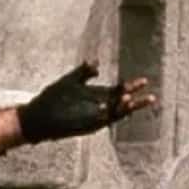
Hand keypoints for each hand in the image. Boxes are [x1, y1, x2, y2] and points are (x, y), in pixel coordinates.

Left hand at [15, 62, 156, 143]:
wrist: (37, 116)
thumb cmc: (52, 98)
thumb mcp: (70, 81)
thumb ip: (84, 71)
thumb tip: (97, 62)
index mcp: (95, 95)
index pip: (118, 90)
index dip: (131, 86)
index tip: (144, 80)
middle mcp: (97, 107)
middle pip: (121, 103)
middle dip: (135, 100)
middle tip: (151, 96)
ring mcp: (92, 117)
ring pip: (113, 114)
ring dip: (123, 109)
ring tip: (132, 101)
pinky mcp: (85, 125)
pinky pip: (101, 122)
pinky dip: (108, 117)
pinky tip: (113, 110)